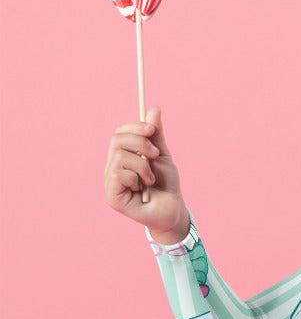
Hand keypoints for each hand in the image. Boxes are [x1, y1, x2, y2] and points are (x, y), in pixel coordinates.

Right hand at [104, 105, 189, 242]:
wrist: (173, 209)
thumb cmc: (167, 185)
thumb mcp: (162, 156)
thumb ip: (156, 135)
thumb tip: (154, 108)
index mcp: (122, 156)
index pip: (119, 133)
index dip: (134, 127)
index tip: (151, 129)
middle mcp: (112, 167)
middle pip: (117, 140)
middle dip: (141, 143)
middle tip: (156, 155)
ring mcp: (109, 182)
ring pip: (119, 157)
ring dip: (143, 166)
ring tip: (151, 179)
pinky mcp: (111, 196)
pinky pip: (118, 175)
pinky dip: (136, 178)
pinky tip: (142, 189)